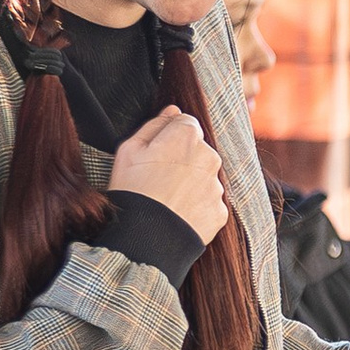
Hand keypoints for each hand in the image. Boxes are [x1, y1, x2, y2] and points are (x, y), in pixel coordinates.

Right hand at [109, 107, 226, 245]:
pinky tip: (177, 214)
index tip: (156, 153)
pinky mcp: (220, 211)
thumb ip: (155, 124)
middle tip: (158, 179)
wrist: (145, 238)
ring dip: (190, 183)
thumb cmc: (132, 190)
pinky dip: (196, 206)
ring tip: (167, 199)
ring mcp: (216, 186)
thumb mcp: (129, 149)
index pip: (185, 123)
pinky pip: (208, 202)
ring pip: (204, 177)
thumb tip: (173, 110)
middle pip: (198, 150)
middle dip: (182, 159)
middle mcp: (209, 157)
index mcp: (187, 136)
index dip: (169, 137)